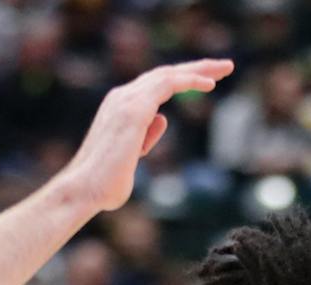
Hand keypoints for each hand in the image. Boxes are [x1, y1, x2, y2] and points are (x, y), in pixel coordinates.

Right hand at [58, 60, 232, 212]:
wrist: (84, 191)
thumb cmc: (104, 184)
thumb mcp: (131, 158)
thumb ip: (146, 137)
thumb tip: (162, 118)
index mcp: (119, 107)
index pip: (155, 85)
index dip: (183, 80)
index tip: (207, 82)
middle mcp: (121, 97)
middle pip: (165, 74)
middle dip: (196, 68)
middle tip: (225, 67)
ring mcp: (126, 100)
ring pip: (169, 74)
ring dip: (200, 69)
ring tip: (226, 68)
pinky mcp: (134, 109)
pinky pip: (168, 84)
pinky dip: (190, 80)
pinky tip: (209, 84)